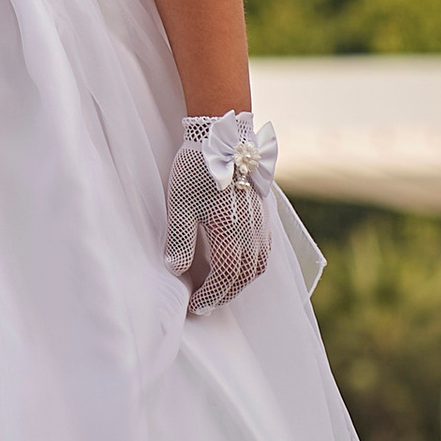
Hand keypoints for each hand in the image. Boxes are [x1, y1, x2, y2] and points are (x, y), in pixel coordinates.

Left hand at [165, 112, 275, 314]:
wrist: (222, 134)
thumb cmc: (198, 167)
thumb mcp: (180, 204)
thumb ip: (179, 240)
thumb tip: (175, 271)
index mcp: (232, 233)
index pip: (226, 277)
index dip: (211, 296)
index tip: (195, 306)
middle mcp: (252, 232)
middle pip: (245, 276)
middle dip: (225, 294)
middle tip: (205, 303)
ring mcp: (261, 223)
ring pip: (258, 265)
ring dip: (240, 282)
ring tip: (220, 288)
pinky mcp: (263, 214)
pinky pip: (264, 250)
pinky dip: (251, 265)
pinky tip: (238, 263)